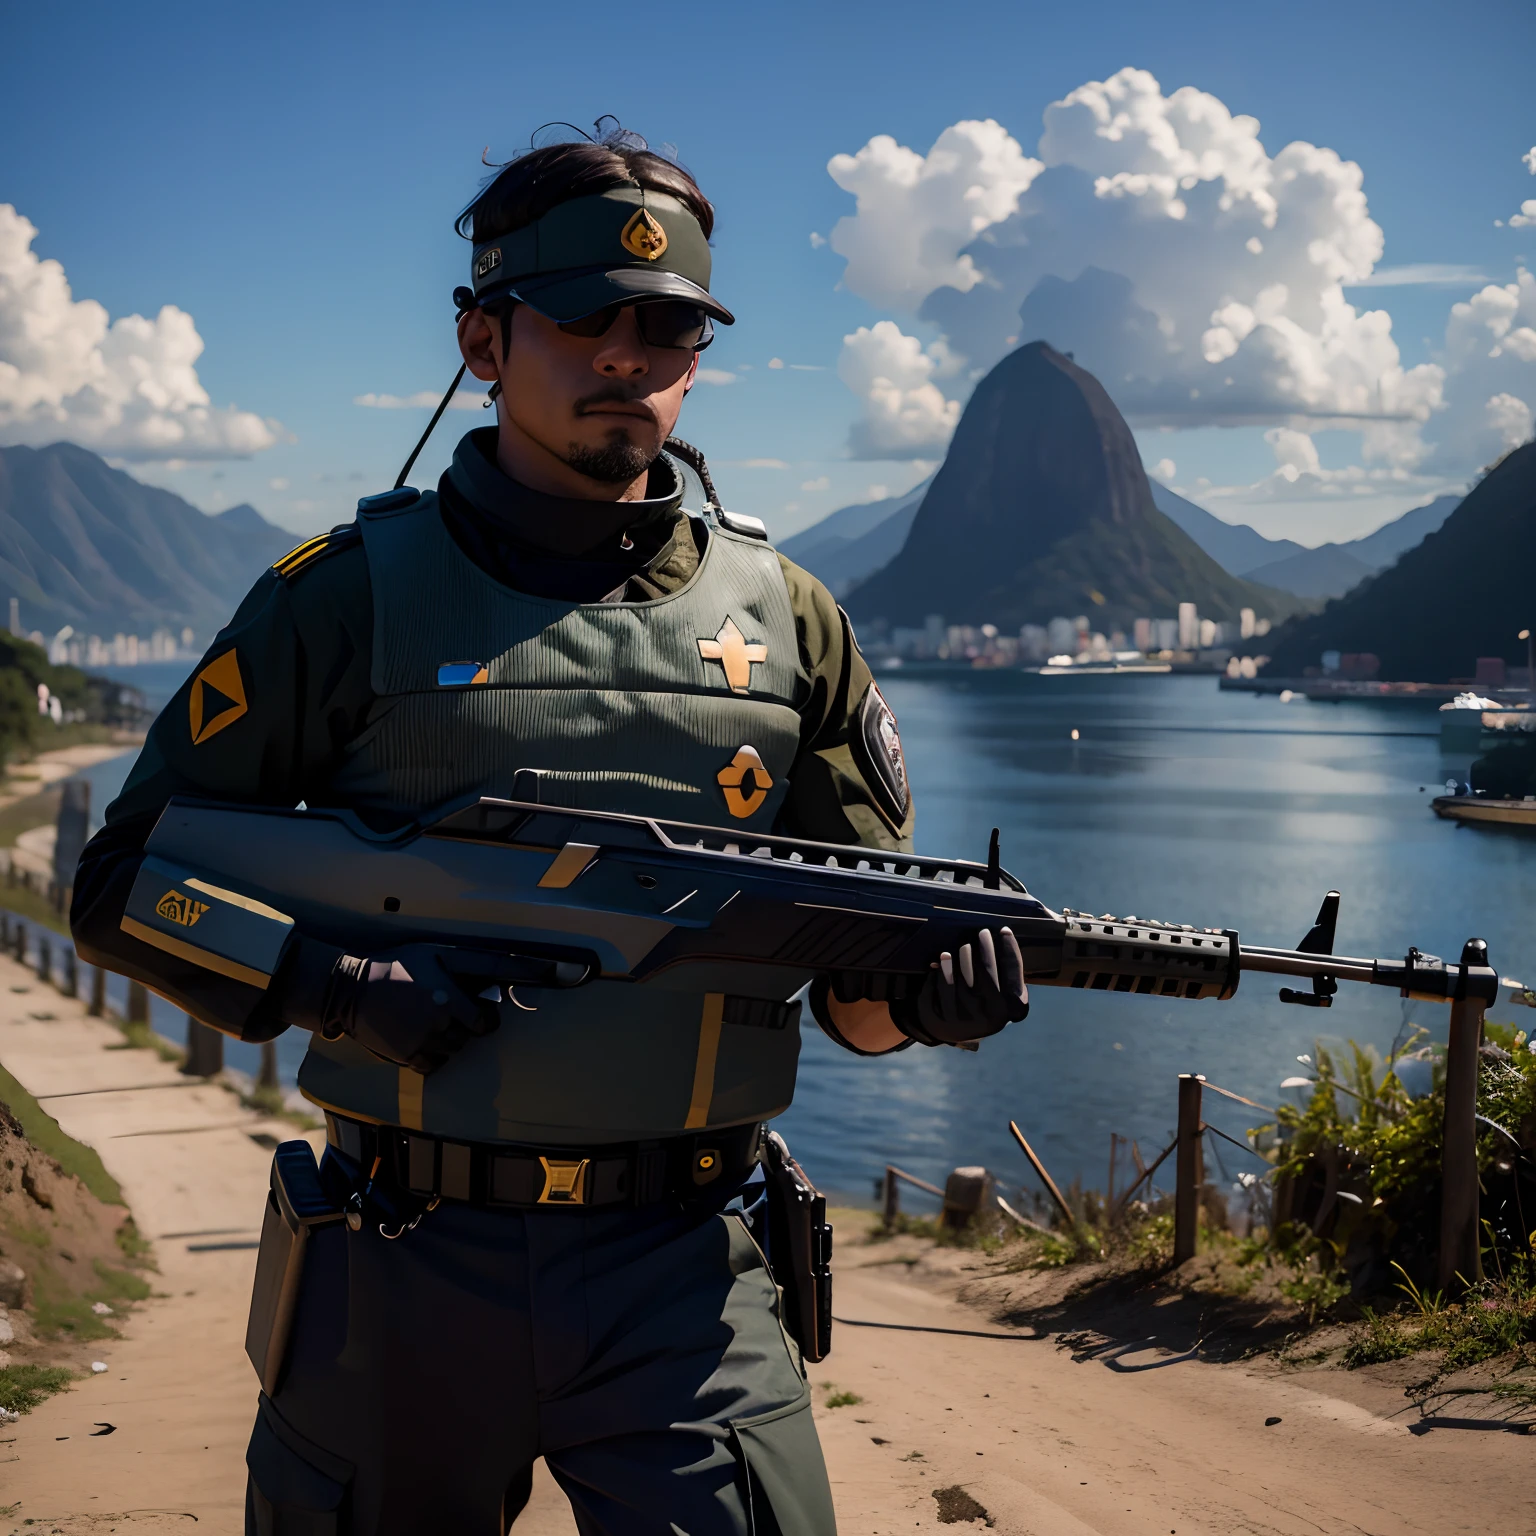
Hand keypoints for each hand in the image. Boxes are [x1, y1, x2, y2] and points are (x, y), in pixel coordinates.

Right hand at [321, 944, 499, 1073]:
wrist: (353, 990)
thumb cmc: (398, 966)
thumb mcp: (436, 955)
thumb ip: (471, 965)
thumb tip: (505, 971)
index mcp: (449, 999)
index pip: (486, 1021)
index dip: (490, 1018)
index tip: (487, 1012)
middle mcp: (439, 1024)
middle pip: (471, 1036)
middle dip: (468, 1023)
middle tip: (453, 1010)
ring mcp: (423, 1042)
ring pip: (454, 1050)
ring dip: (451, 1038)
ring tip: (435, 1020)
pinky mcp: (407, 1056)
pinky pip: (434, 1065)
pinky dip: (435, 1055)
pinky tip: (426, 1037)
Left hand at [889, 927, 1027, 1047]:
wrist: (953, 1031)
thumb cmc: (982, 1005)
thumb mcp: (1001, 997)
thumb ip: (1006, 976)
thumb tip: (1005, 938)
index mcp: (1012, 1009)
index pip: (1013, 971)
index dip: (1010, 948)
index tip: (1004, 930)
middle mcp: (991, 1016)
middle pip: (987, 972)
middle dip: (985, 948)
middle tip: (982, 932)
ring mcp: (966, 1017)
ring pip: (962, 978)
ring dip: (962, 957)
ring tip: (964, 945)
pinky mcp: (944, 1016)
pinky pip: (941, 986)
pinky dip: (942, 970)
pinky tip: (944, 958)